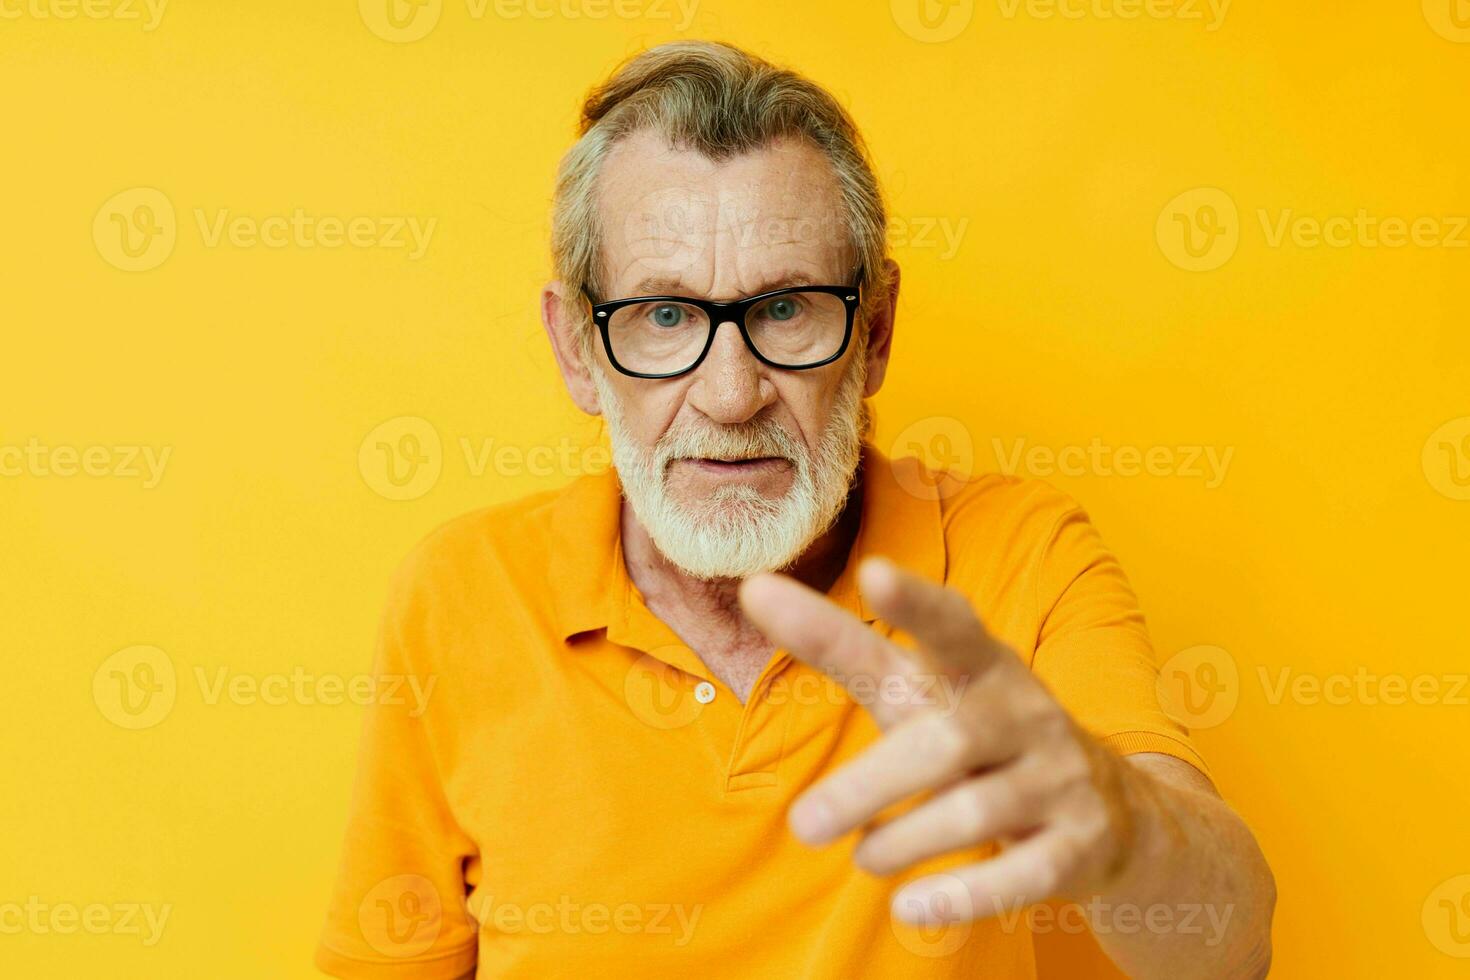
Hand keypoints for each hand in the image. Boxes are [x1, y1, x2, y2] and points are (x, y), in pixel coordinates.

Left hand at [738, 556, 1145, 924]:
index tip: (874, 572)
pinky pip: (1021, 876)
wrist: (1115, 810)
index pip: (949, 625)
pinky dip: (963, 894)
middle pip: (944, 742)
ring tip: (862, 856)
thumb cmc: (981, 735)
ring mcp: (1056, 780)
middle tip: (803, 826)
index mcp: (981, 665)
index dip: (915, 603)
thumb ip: (846, 648)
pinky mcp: (1077, 846)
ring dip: (903, 841)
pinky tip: (911, 908)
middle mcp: (1022, 713)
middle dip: (870, 785)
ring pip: (974, 811)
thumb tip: (755, 590)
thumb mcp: (923, 689)